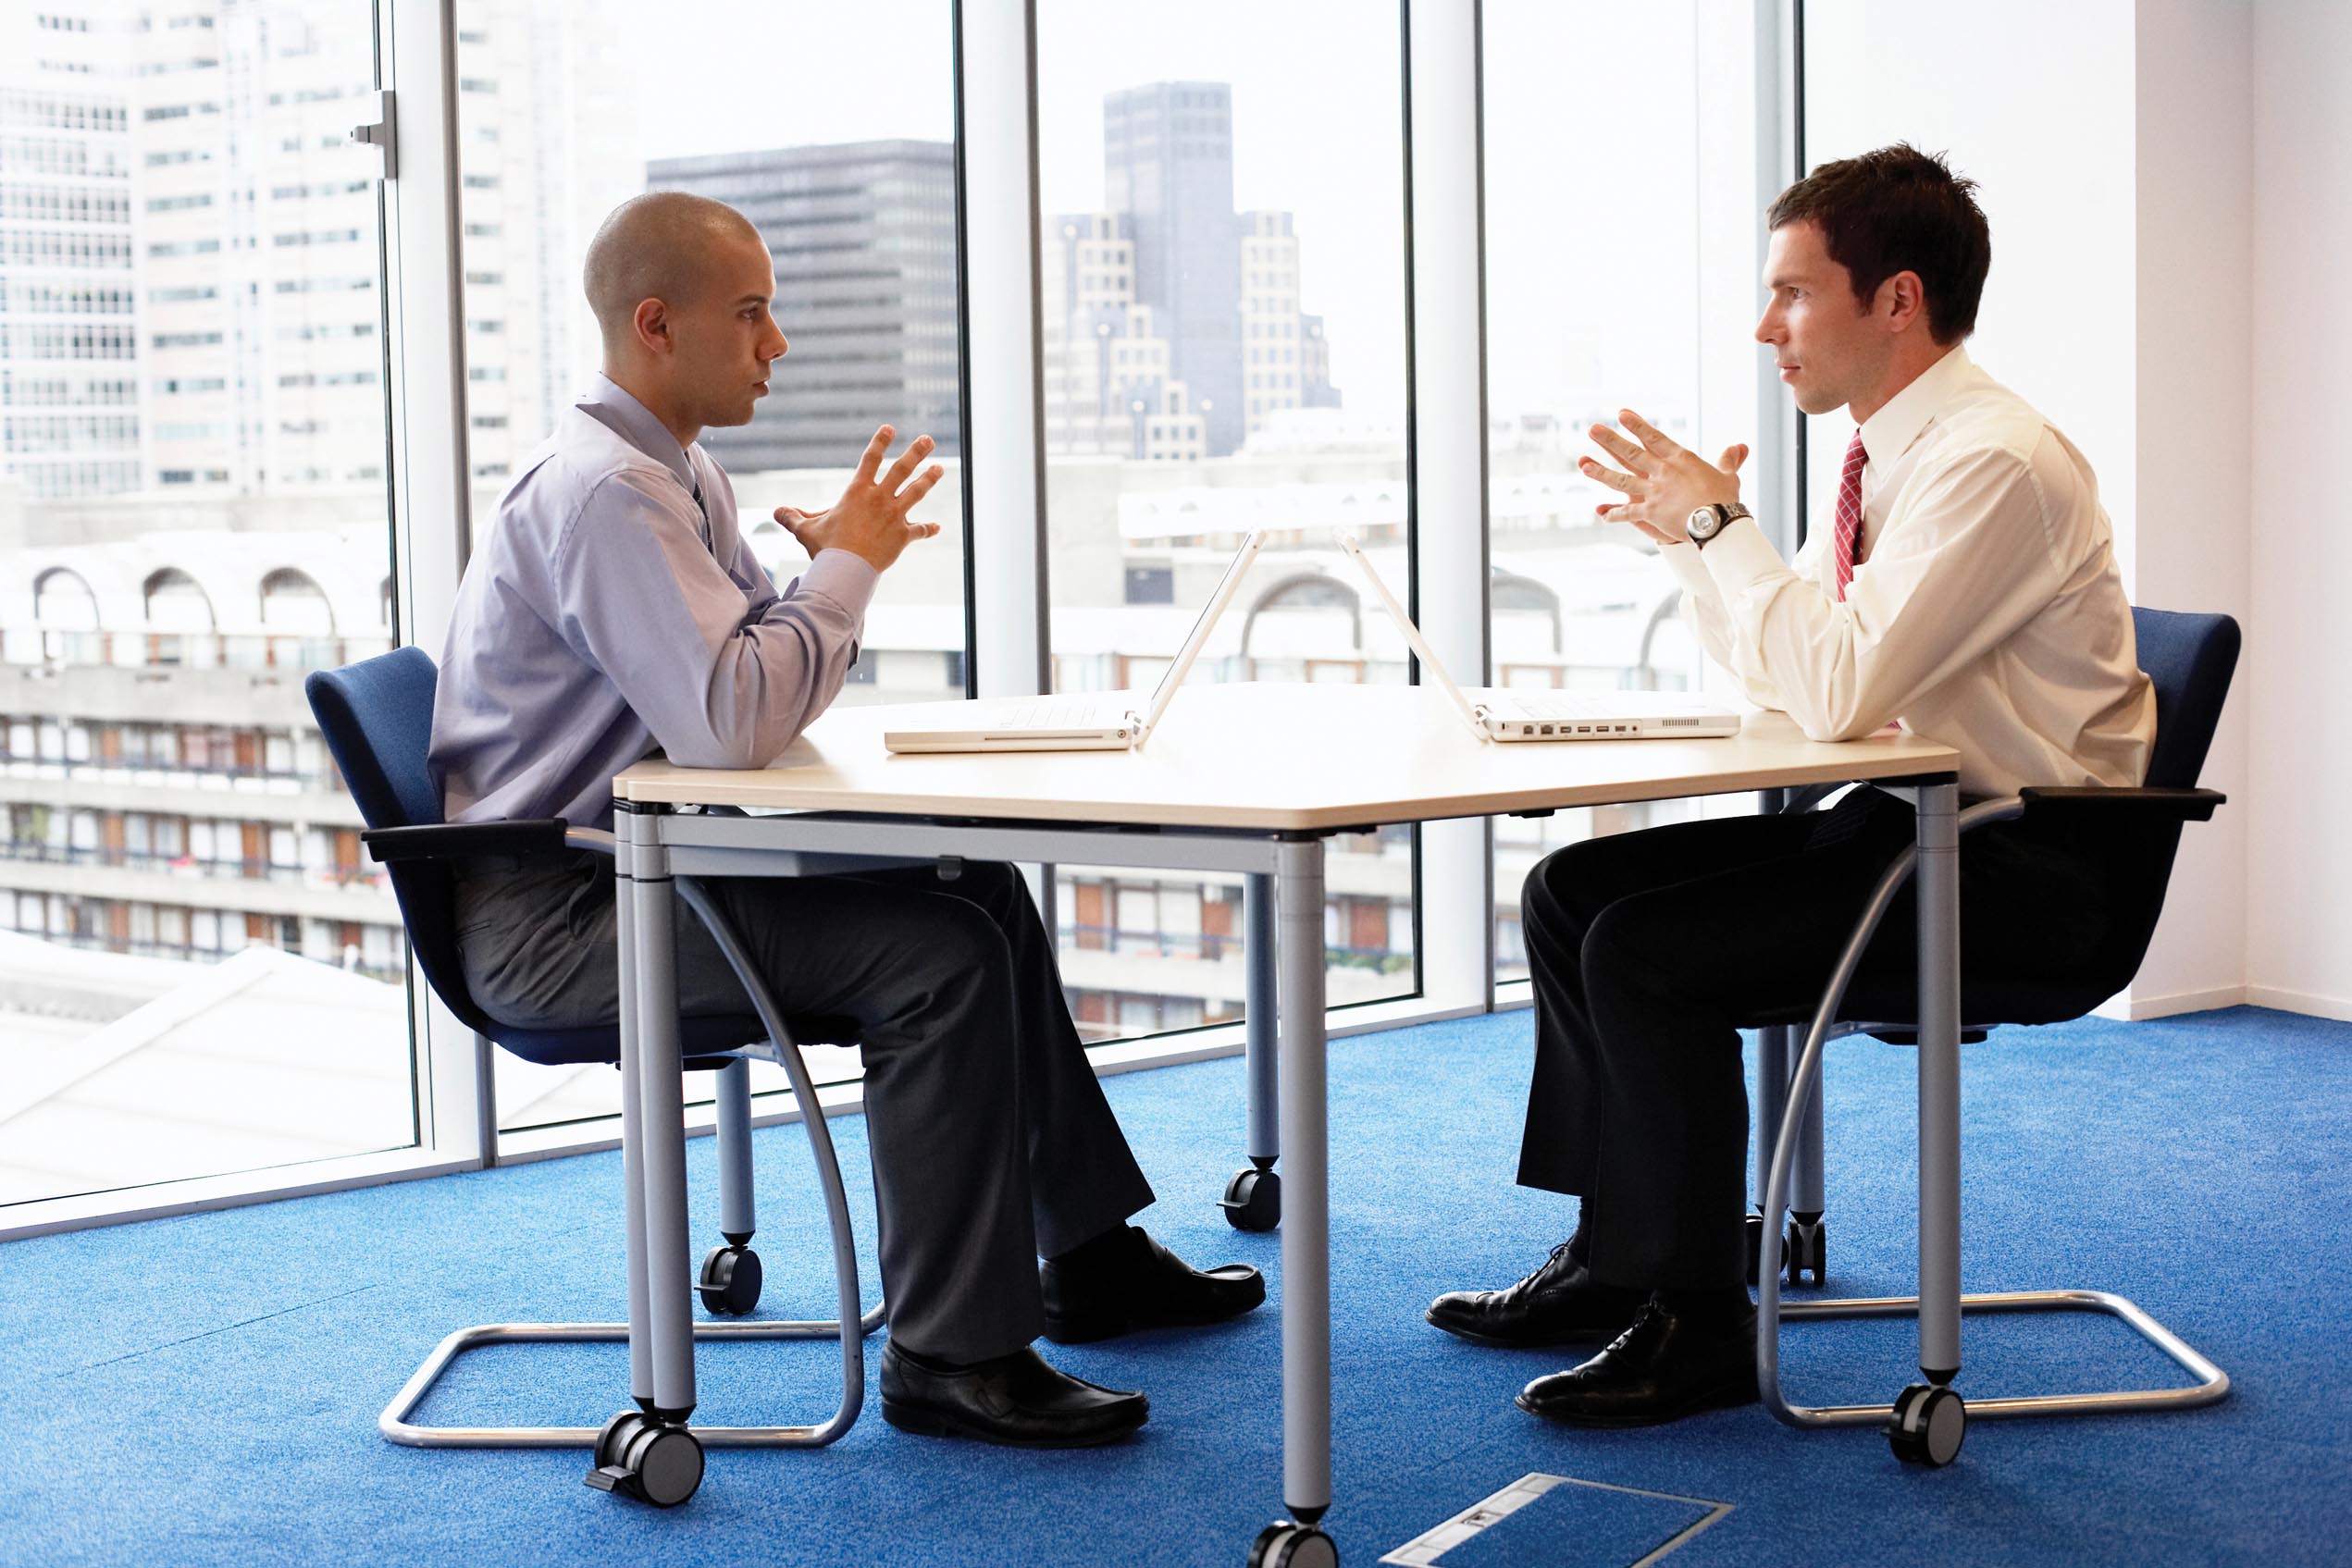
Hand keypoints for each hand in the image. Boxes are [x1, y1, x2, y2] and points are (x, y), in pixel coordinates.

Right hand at [773, 426, 944, 572]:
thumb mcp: (806, 530)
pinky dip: (928, 529)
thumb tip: (776, 512)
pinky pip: (919, 531)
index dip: (880, 442)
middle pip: (902, 469)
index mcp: (857, 492)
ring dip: (929, 479)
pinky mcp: (903, 536)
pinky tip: (937, 527)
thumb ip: (793, 518)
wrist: (846, 570)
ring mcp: (894, 516)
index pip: (870, 459)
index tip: (890, 428)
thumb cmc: (825, 548)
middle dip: (916, 453)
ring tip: (939, 468)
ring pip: (916, 492)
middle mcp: (879, 499)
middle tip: (928, 440)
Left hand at [1579, 408, 1746, 545]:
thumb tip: (1740, 447)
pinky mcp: (1650, 511)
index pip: (1654, 437)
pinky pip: (1628, 512)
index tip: (1621, 413)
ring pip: (1621, 480)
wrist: (1717, 521)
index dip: (1636, 425)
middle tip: (1592, 429)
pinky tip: (1601, 512)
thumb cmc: (1725, 498)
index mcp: (1680, 459)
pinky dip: (1614, 514)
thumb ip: (1729, 460)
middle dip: (1609, 440)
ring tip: (1583, 464)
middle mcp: (1662, 472)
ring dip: (1600, 472)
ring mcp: (1653, 491)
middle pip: (1631, 453)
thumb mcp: (1729, 476)